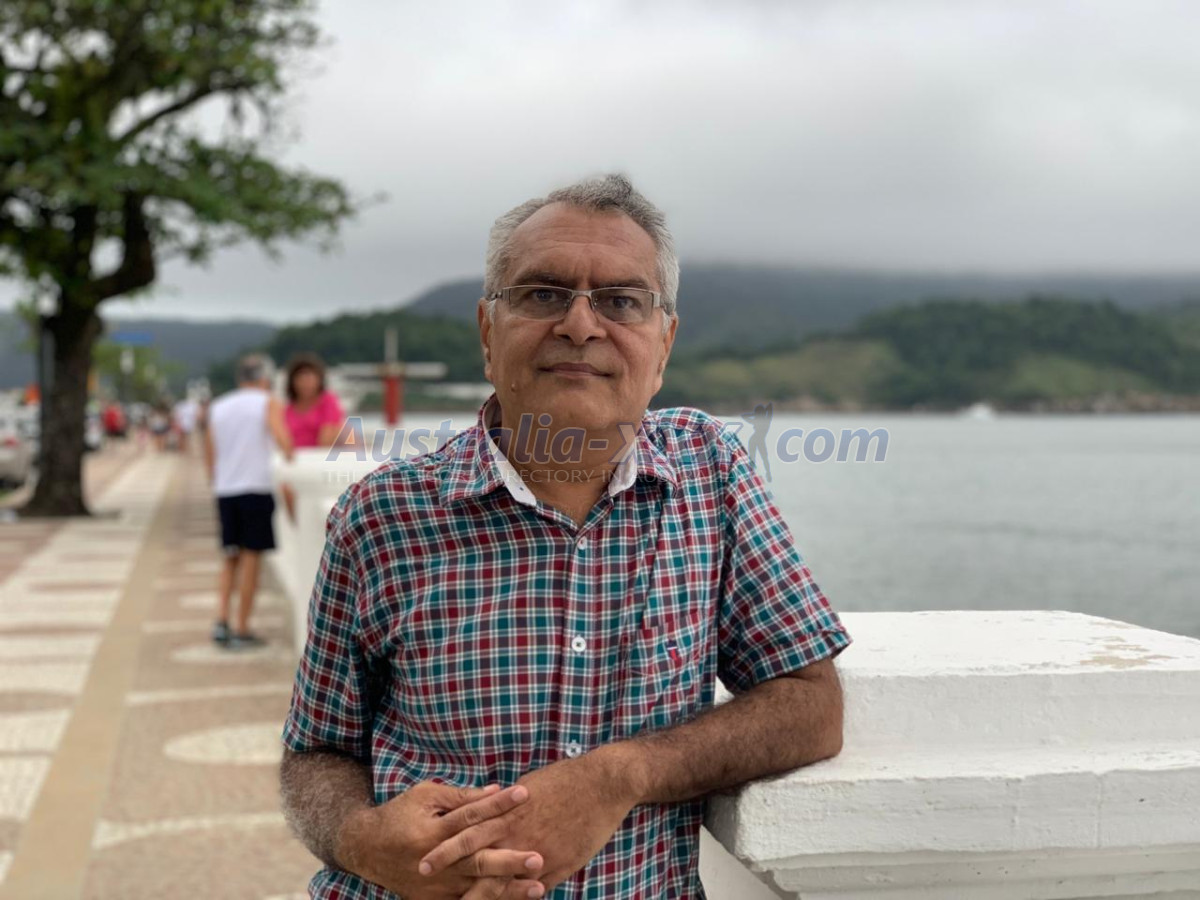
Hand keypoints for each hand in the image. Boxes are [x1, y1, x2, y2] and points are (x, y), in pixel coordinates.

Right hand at [339, 780, 547, 899]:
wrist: (366, 848)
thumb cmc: (400, 815)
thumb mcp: (425, 796)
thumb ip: (461, 796)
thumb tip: (496, 790)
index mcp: (431, 831)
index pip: (470, 816)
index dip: (498, 804)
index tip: (525, 794)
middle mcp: (434, 861)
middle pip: (476, 860)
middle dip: (508, 860)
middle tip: (538, 857)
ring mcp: (434, 886)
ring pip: (476, 888)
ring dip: (508, 890)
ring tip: (538, 887)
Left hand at [417, 748, 640, 892]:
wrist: (602, 783)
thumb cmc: (566, 780)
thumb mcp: (528, 787)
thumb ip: (505, 805)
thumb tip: (488, 810)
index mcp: (506, 812)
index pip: (466, 836)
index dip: (444, 852)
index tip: (423, 864)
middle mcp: (516, 835)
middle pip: (476, 864)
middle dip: (452, 880)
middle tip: (429, 889)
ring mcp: (537, 854)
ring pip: (500, 885)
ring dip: (480, 899)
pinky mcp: (557, 866)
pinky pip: (529, 892)